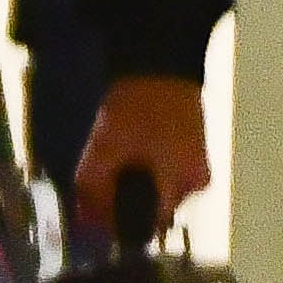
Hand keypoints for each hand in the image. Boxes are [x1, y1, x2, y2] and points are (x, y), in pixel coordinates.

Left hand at [75, 74, 213, 240]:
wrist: (160, 58)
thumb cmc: (139, 105)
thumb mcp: (107, 145)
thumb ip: (94, 184)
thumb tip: (85, 217)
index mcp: (186, 186)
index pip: (149, 224)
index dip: (117, 222)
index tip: (92, 216)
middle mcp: (197, 181)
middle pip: (151, 206)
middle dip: (118, 201)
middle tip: (91, 189)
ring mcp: (194, 162)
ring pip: (154, 187)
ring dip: (126, 183)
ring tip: (103, 167)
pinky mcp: (186, 146)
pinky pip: (159, 169)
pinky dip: (138, 167)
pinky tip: (119, 154)